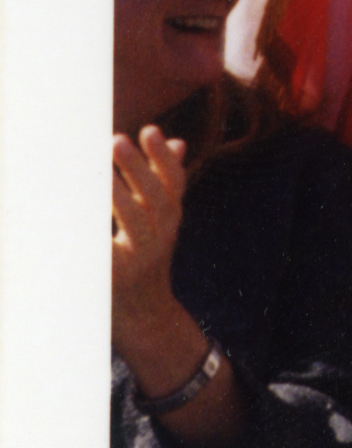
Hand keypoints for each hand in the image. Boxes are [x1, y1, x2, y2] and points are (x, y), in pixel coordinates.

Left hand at [110, 131, 201, 373]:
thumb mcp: (162, 222)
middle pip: (154, 198)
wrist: (144, 317)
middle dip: (137, 168)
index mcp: (169, 219)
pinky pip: (107, 251)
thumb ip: (164, 183)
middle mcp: (161, 236)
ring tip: (99, 177)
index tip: (150, 130)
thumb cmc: (145, 259)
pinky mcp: (117, 277)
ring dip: (119, 195)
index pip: (173, 183)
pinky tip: (80, 216)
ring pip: (134, 222)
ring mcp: (140, 257)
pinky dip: (96, 232)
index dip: (162, 157)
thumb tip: (176, 142)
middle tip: (115, 140)